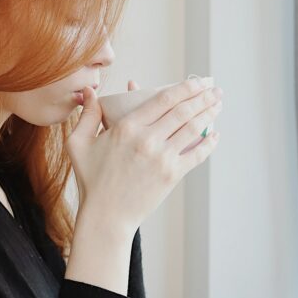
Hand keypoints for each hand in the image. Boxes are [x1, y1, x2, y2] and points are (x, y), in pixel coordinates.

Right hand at [67, 76, 221, 233]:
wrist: (106, 216)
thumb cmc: (91, 180)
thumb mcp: (79, 145)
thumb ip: (87, 115)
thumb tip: (89, 91)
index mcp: (127, 128)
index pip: (163, 99)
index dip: (185, 87)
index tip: (197, 81)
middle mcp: (147, 140)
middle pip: (183, 111)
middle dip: (203, 97)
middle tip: (215, 89)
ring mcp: (162, 158)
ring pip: (193, 129)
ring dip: (209, 113)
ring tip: (218, 104)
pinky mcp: (172, 176)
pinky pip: (197, 155)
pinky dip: (210, 143)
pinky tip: (215, 134)